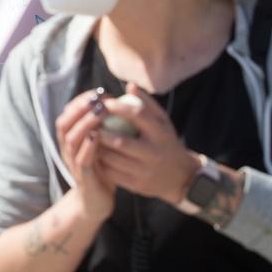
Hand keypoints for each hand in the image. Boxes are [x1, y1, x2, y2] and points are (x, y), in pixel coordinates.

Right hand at [55, 90, 117, 224]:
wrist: (95, 203)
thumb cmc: (101, 170)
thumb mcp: (98, 146)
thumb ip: (101, 127)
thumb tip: (113, 102)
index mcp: (71, 140)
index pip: (68, 114)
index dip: (80, 101)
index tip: (97, 92)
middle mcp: (68, 150)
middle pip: (64, 123)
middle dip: (80, 108)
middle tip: (97, 98)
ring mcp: (73, 164)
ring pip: (71, 139)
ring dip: (85, 124)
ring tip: (99, 112)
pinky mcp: (83, 178)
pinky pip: (82, 160)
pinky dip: (88, 147)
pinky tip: (97, 136)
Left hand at [95, 83, 200, 206]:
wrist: (182, 178)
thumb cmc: (166, 142)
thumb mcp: (163, 122)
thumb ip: (147, 104)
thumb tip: (129, 86)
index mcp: (160, 134)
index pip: (138, 116)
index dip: (119, 108)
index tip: (104, 102)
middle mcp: (154, 153)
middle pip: (121, 141)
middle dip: (102, 131)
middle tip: (90, 123)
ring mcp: (145, 171)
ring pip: (113, 159)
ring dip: (98, 148)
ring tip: (90, 138)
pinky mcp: (137, 185)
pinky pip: (112, 173)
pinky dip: (101, 163)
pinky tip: (95, 155)